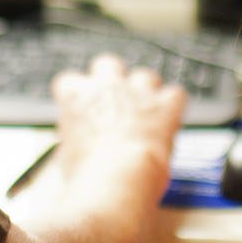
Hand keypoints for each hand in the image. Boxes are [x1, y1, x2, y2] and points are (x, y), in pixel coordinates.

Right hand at [51, 54, 185, 180]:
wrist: (117, 178)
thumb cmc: (87, 175)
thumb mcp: (65, 156)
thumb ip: (75, 139)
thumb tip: (81, 146)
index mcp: (75, 95)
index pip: (69, 82)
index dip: (77, 98)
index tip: (82, 112)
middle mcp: (106, 85)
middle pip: (107, 64)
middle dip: (112, 80)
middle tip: (114, 104)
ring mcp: (138, 91)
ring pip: (145, 76)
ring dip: (146, 93)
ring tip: (146, 117)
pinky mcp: (165, 105)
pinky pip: (175, 94)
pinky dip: (173, 106)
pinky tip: (170, 121)